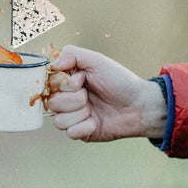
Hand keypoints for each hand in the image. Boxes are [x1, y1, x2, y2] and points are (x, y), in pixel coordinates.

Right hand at [48, 45, 166, 141]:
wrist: (139, 105)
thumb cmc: (119, 81)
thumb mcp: (96, 60)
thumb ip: (71, 54)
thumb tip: (52, 64)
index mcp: (67, 80)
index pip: (48, 83)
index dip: (63, 83)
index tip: (80, 79)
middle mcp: (66, 98)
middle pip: (52, 103)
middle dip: (74, 98)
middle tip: (90, 94)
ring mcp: (72, 116)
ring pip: (58, 121)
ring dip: (80, 113)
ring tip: (94, 108)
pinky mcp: (79, 132)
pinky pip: (70, 133)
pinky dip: (86, 126)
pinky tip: (97, 121)